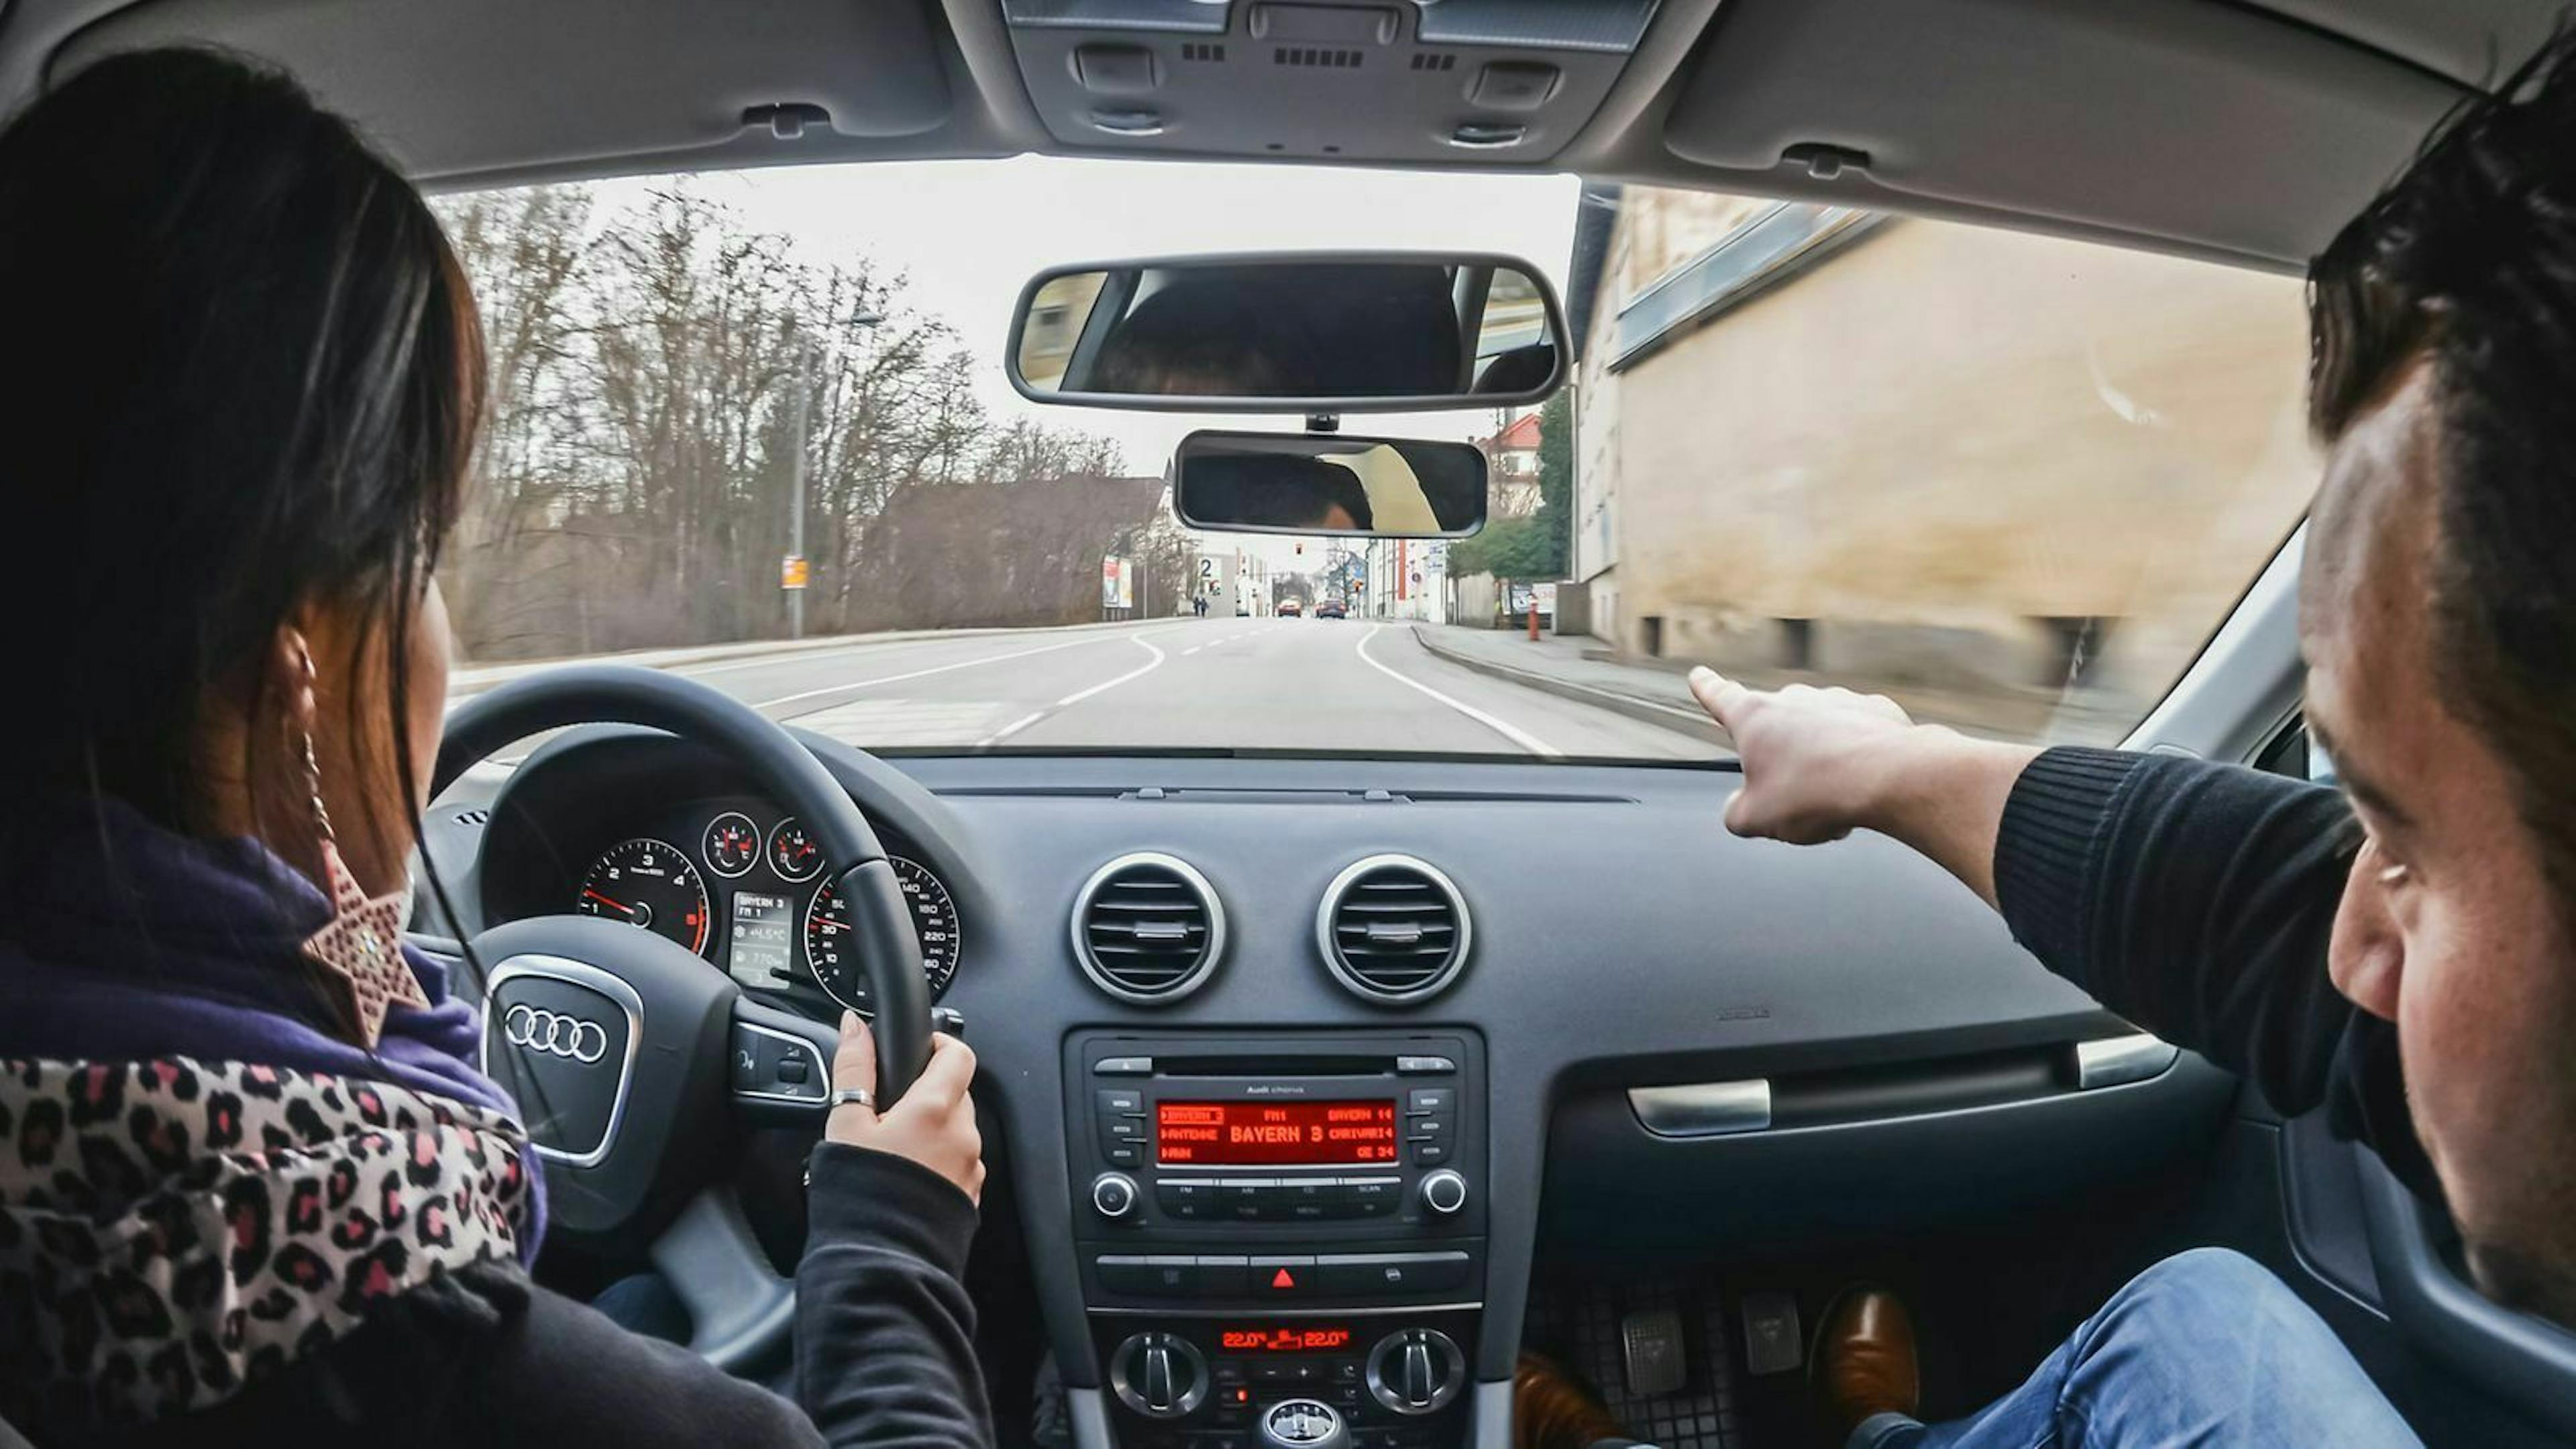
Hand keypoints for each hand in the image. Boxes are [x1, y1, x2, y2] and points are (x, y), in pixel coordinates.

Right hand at [825, 1013, 984, 1204]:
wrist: (882, 1263)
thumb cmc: (863, 1195)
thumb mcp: (846, 1124)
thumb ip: (854, 1068)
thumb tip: (854, 1027)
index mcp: (937, 1108)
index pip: (958, 1053)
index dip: (938, 1044)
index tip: (917, 1050)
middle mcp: (964, 1134)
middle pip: (957, 1093)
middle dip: (928, 1093)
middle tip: (891, 1109)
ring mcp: (971, 1167)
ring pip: (957, 1131)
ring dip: (933, 1130)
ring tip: (893, 1150)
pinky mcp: (970, 1195)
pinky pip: (958, 1163)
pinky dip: (937, 1161)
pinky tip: (907, 1177)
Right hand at [1687, 667, 2037, 905]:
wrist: (1889, 779)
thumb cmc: (1814, 793)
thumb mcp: (1756, 819)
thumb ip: (1736, 813)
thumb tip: (1738, 810)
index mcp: (1755, 717)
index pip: (1720, 697)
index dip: (1706, 688)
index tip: (1699, 675)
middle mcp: (1794, 699)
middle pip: (1775, 727)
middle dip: (1780, 757)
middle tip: (1793, 796)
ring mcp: (1837, 700)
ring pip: (1818, 735)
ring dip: (1819, 763)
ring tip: (1833, 800)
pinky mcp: (1875, 710)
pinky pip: (1857, 736)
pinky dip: (1857, 757)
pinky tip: (1865, 784)